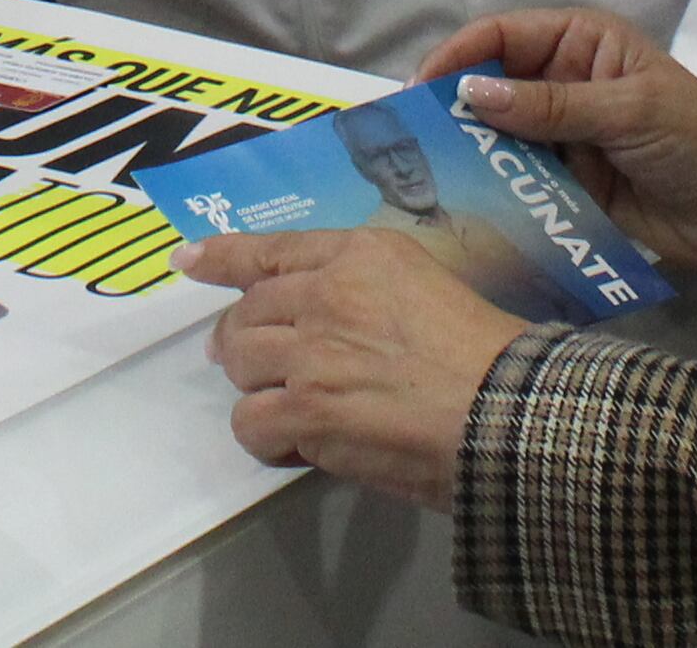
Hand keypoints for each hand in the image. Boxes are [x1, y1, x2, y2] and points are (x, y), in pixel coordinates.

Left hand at [187, 228, 526, 505]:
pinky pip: (251, 421)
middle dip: (241, 339)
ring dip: (257, 389)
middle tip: (250, 364)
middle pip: (247, 312)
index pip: (273, 251)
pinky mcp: (307, 409)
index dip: (222, 256)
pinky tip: (294, 445)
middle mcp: (328, 292)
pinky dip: (266, 438)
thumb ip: (369, 290)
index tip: (189, 260)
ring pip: (240, 364)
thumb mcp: (430, 285)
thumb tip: (322, 322)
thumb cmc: (487, 356)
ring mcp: (312, 352)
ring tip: (288, 410)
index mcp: (362, 254)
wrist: (507, 413)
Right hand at [420, 8, 696, 279]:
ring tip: (422, 180)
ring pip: (497, 141)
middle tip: (406, 141)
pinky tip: (463, 210)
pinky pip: (516, 187)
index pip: (504, 37)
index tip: (420, 90)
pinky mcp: (563, 190)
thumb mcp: (628, 110)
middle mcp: (563, 86)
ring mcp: (561, 140)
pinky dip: (492, 195)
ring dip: (467, 157)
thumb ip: (551, 106)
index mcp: (581, 44)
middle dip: (452, 110)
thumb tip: (472, 93)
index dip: (460, 57)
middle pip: (491, 89)